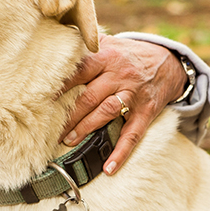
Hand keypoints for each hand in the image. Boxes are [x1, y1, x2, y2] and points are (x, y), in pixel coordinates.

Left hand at [58, 34, 186, 174]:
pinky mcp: (146, 112)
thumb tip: (53, 43)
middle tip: (48, 129)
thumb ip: (84, 45)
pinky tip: (109, 167)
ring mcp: (133, 94)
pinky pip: (133, 134)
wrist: (168, 61)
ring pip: (106, 112)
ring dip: (86, 128)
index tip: (41, 97)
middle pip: (89, 96)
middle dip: (68, 114)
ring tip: (68, 141)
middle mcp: (119, 75)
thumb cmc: (128, 54)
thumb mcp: (109, 42)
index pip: (78, 71)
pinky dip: (121, 152)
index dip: (60, 85)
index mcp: (106, 57)